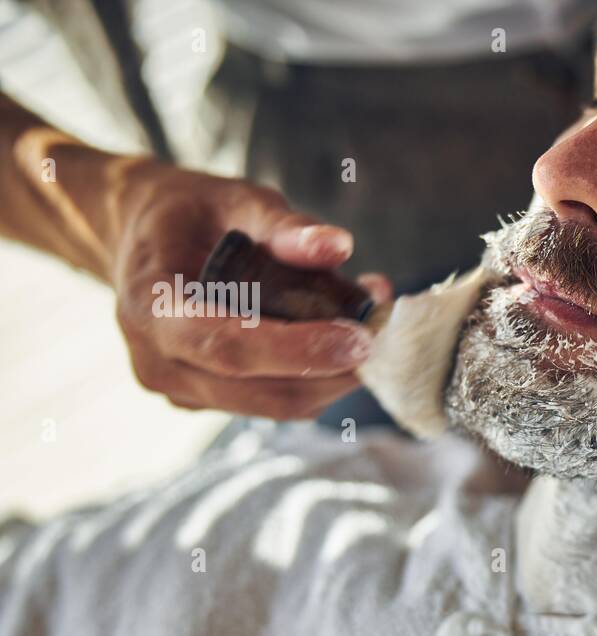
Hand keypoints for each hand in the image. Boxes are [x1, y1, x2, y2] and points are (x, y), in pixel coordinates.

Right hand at [109, 161, 393, 417]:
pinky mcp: (205, 400)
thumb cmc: (190, 214)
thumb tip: (339, 246)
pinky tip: (340, 339)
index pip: (230, 346)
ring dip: (334, 376)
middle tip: (384, 330)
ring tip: (370, 326)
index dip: (298, 350)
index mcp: (152, 306)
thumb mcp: (233, 198)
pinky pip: (272, 400)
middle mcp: (159, 361)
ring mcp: (180, 389)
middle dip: (333, 370)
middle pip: (262, 390)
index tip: (360, 340)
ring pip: (276, 404)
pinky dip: (315, 377)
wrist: (140, 237)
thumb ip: (285, 225)